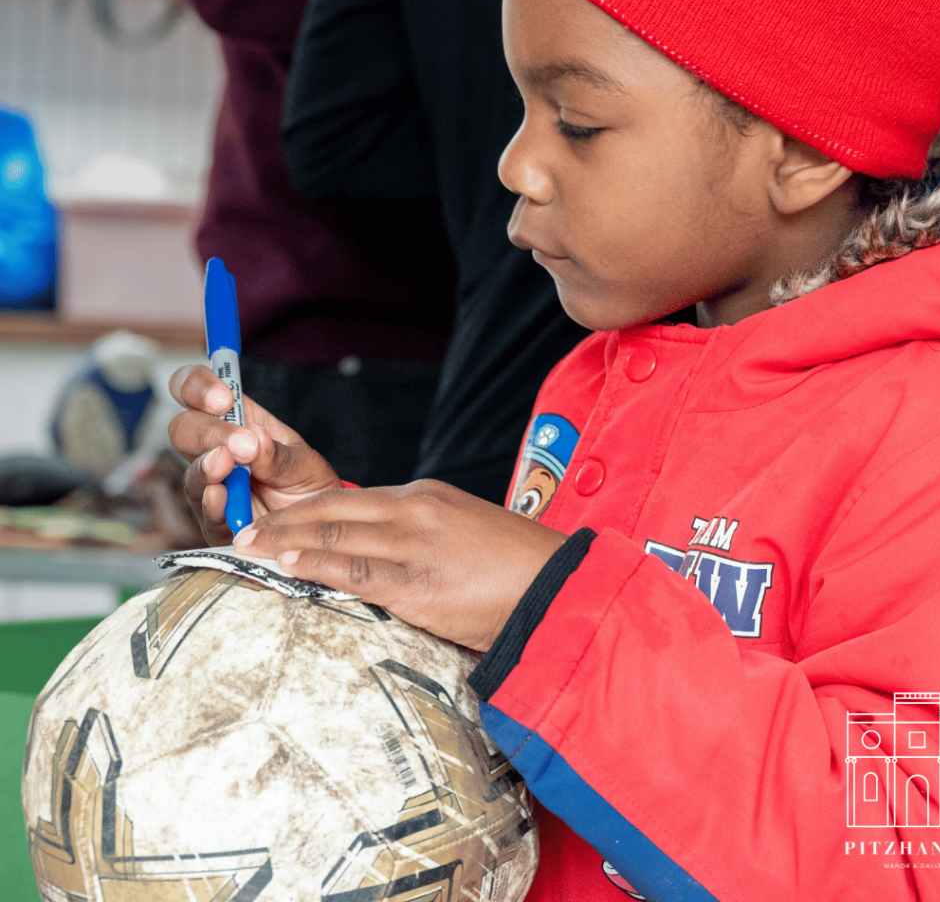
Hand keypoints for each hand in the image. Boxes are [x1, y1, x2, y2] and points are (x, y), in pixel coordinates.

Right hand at [168, 364, 342, 543]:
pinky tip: (220, 496)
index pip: (197, 390)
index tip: (222, 399)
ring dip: (206, 466)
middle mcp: (216, 450)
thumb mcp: (304, 464)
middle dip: (208, 432)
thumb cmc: (307, 486)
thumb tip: (256, 437)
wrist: (317, 529)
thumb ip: (279, 454)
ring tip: (225, 464)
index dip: (198, 387)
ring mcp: (211, 486)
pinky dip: (211, 504)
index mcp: (237, 421)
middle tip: (241, 445)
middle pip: (183, 428)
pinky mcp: (213, 521)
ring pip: (190, 471)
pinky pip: (204, 512)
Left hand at [233, 479, 567, 650]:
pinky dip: (315, 565)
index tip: (275, 519)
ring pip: (336, 534)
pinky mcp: (418, 581)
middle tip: (242, 527)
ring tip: (248, 545)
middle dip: (283, 518)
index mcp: (426, 496)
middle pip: (333, 508)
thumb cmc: (514, 566)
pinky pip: (355, 570)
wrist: (555, 587)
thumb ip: (421, 534)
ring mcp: (415, 543)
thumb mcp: (464, 532)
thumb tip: (382, 551)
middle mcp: (415, 510)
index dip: (306, 508)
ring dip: (285, 539)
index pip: (351, 498)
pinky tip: (287, 565)